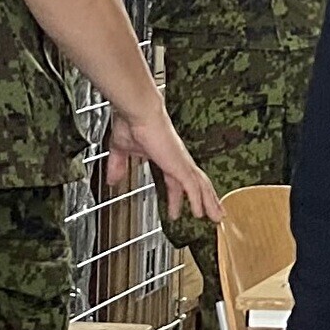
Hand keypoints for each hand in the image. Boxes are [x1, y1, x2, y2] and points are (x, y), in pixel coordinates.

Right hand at [105, 103, 221, 221]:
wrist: (138, 112)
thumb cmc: (131, 123)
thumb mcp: (121, 151)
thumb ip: (118, 166)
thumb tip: (112, 180)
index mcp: (165, 156)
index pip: (175, 181)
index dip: (177, 196)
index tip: (177, 210)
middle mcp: (177, 160)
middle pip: (196, 184)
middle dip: (205, 200)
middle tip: (212, 214)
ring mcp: (180, 162)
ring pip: (201, 186)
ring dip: (209, 203)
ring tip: (217, 217)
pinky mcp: (180, 165)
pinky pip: (193, 187)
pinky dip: (197, 200)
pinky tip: (201, 212)